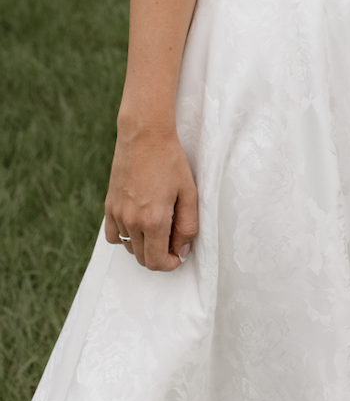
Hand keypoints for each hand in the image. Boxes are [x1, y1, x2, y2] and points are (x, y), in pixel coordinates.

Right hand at [104, 116, 198, 270]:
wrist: (145, 136)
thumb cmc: (170, 161)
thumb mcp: (189, 193)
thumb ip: (188, 226)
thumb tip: (181, 251)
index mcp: (153, 220)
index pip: (156, 262)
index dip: (170, 264)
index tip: (179, 254)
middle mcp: (131, 221)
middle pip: (142, 259)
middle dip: (160, 255)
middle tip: (173, 238)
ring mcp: (117, 214)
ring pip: (129, 248)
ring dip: (144, 245)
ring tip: (159, 225)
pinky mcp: (109, 206)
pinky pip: (114, 235)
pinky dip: (126, 236)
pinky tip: (139, 223)